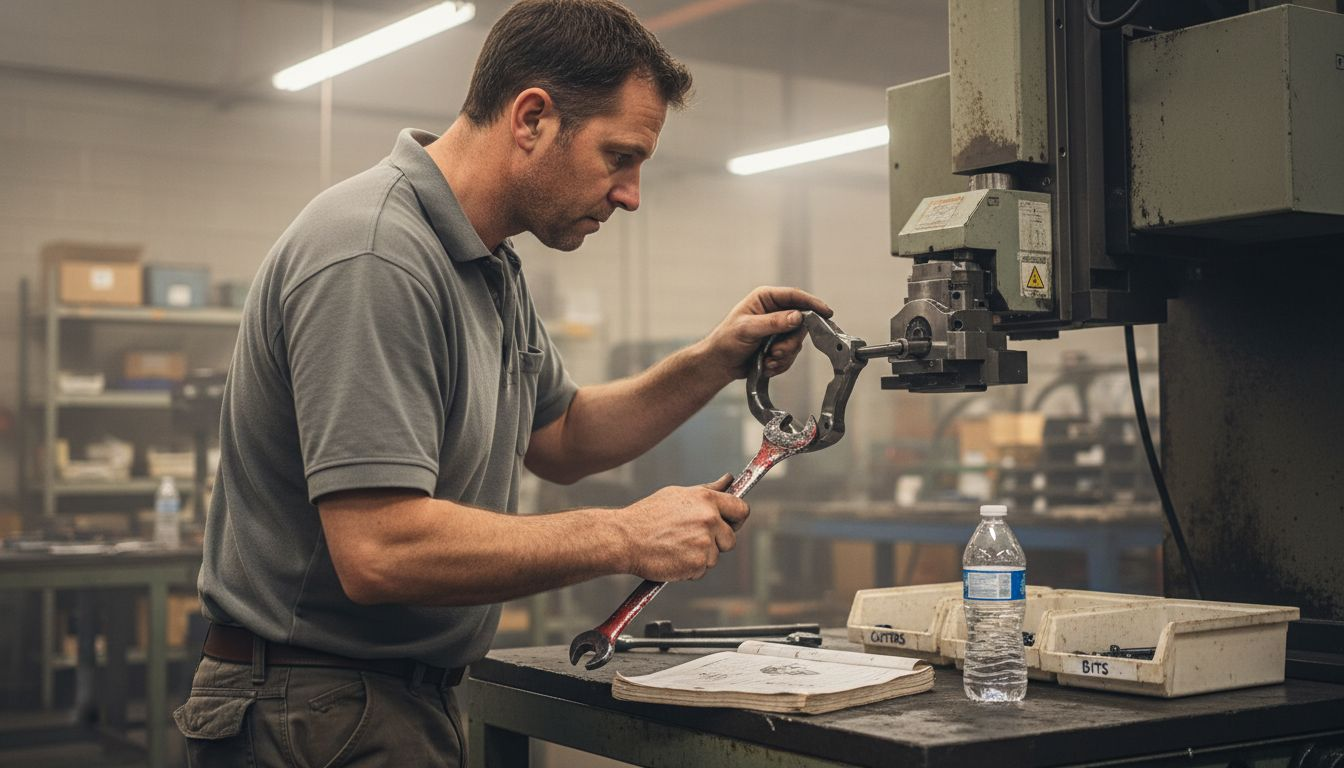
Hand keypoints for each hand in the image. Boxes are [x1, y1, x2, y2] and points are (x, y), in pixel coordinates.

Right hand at [618, 475, 749, 581]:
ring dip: (700, 556)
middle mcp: (709, 519)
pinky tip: (673, 557)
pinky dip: (690, 569)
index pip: (741, 509)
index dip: (737, 519)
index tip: (730, 524)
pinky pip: (702, 570)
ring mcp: (705, 542)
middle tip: (692, 540)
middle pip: (731, 538)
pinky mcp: (698, 563)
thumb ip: (707, 490)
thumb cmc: (648, 516)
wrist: (625, 539)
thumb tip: (728, 480)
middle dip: (717, 542)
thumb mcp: (678, 495)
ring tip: (676, 547)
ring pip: (715, 556)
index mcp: (706, 499)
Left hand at [702, 286, 832, 380]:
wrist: (719, 364)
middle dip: (790, 342)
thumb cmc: (726, 341)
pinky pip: (791, 355)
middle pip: (801, 323)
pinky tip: (766, 365)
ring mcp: (778, 329)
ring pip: (797, 342)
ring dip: (783, 355)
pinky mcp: (779, 345)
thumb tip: (797, 317)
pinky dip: (780, 363)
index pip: (795, 296)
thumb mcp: (748, 329)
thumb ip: (773, 323)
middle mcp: (775, 311)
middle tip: (775, 352)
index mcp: (766, 299)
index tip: (826, 313)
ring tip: (766, 360)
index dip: (813, 304)